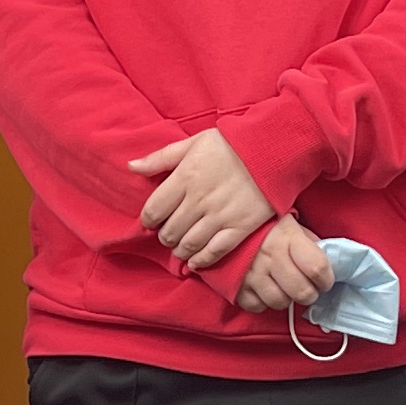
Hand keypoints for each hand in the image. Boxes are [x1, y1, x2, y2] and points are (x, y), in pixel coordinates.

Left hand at [129, 127, 272, 274]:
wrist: (273, 149)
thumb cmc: (232, 143)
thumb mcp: (194, 142)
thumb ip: (161, 158)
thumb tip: (131, 166)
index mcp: (185, 177)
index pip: (153, 210)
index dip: (149, 220)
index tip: (152, 220)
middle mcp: (199, 200)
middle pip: (169, 231)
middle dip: (164, 235)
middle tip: (167, 234)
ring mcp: (220, 216)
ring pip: (189, 244)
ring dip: (179, 249)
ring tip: (179, 246)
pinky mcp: (240, 227)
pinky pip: (215, 252)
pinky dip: (201, 261)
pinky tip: (195, 262)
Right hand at [230, 219, 335, 313]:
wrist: (224, 222)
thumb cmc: (264, 225)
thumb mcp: (290, 224)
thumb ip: (309, 243)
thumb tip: (326, 263)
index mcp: (288, 237)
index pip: (318, 268)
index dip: (327, 279)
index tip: (325, 281)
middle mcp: (270, 256)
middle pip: (302, 291)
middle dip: (310, 294)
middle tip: (307, 289)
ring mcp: (251, 273)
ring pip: (280, 302)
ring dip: (287, 299)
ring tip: (285, 289)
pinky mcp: (235, 285)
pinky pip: (256, 306)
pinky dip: (263, 302)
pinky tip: (265, 290)